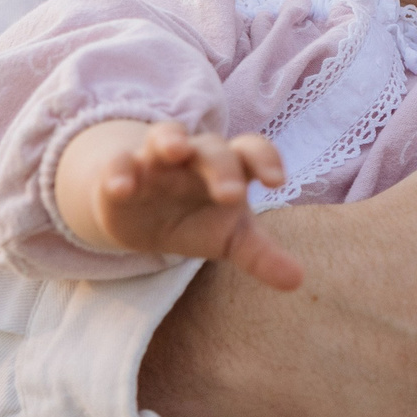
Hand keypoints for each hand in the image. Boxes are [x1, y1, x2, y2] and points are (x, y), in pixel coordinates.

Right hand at [55, 119, 303, 289]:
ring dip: (170, 140)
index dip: (266, 159)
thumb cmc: (197, 219)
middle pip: (212, 147)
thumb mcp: (230, 239)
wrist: (142, 217)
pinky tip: (122, 188)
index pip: (252, 151)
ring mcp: (156, 160)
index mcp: (229, 166)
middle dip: (221, 165)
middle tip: (232, 194)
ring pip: (164, 136)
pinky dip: (120, 172)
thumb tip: (297, 281)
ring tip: (175, 151)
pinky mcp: (120, 171)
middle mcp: (195, 156)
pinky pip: (119, 163)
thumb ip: (261, 255)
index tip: (277, 182)